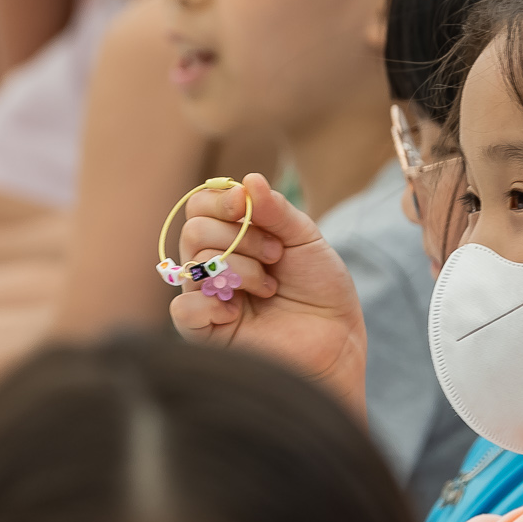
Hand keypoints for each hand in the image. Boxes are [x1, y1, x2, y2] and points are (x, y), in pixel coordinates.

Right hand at [167, 172, 368, 417]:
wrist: (338, 342)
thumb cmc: (322, 292)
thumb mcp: (305, 240)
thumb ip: (275, 210)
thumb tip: (248, 179)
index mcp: (233, 239)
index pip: (200, 206)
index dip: (221, 200)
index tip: (246, 205)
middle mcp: (214, 266)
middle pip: (194, 230)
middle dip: (239, 237)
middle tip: (275, 256)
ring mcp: (208, 299)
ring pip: (194, 263)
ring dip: (240, 269)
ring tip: (270, 287)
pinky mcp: (206, 334)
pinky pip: (183, 309)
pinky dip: (210, 303)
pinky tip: (238, 311)